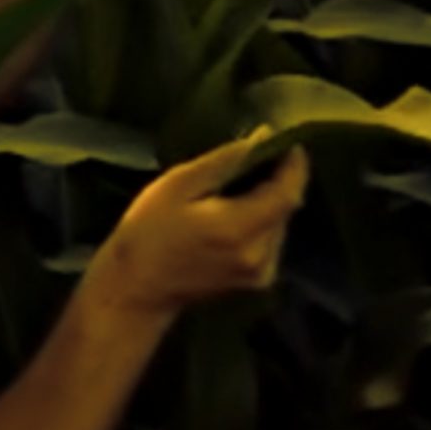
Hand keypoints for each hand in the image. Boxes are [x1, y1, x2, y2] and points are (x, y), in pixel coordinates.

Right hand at [82, 131, 309, 322]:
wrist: (136, 289)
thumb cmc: (148, 232)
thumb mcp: (177, 185)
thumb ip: (222, 162)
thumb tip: (261, 139)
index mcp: (239, 229)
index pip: (287, 192)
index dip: (294, 165)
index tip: (288, 141)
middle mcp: (259, 254)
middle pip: (286, 208)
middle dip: (280, 179)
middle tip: (261, 155)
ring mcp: (260, 272)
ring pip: (280, 224)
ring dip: (271, 200)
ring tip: (247, 181)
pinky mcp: (256, 281)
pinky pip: (272, 241)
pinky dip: (263, 221)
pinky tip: (238, 213)